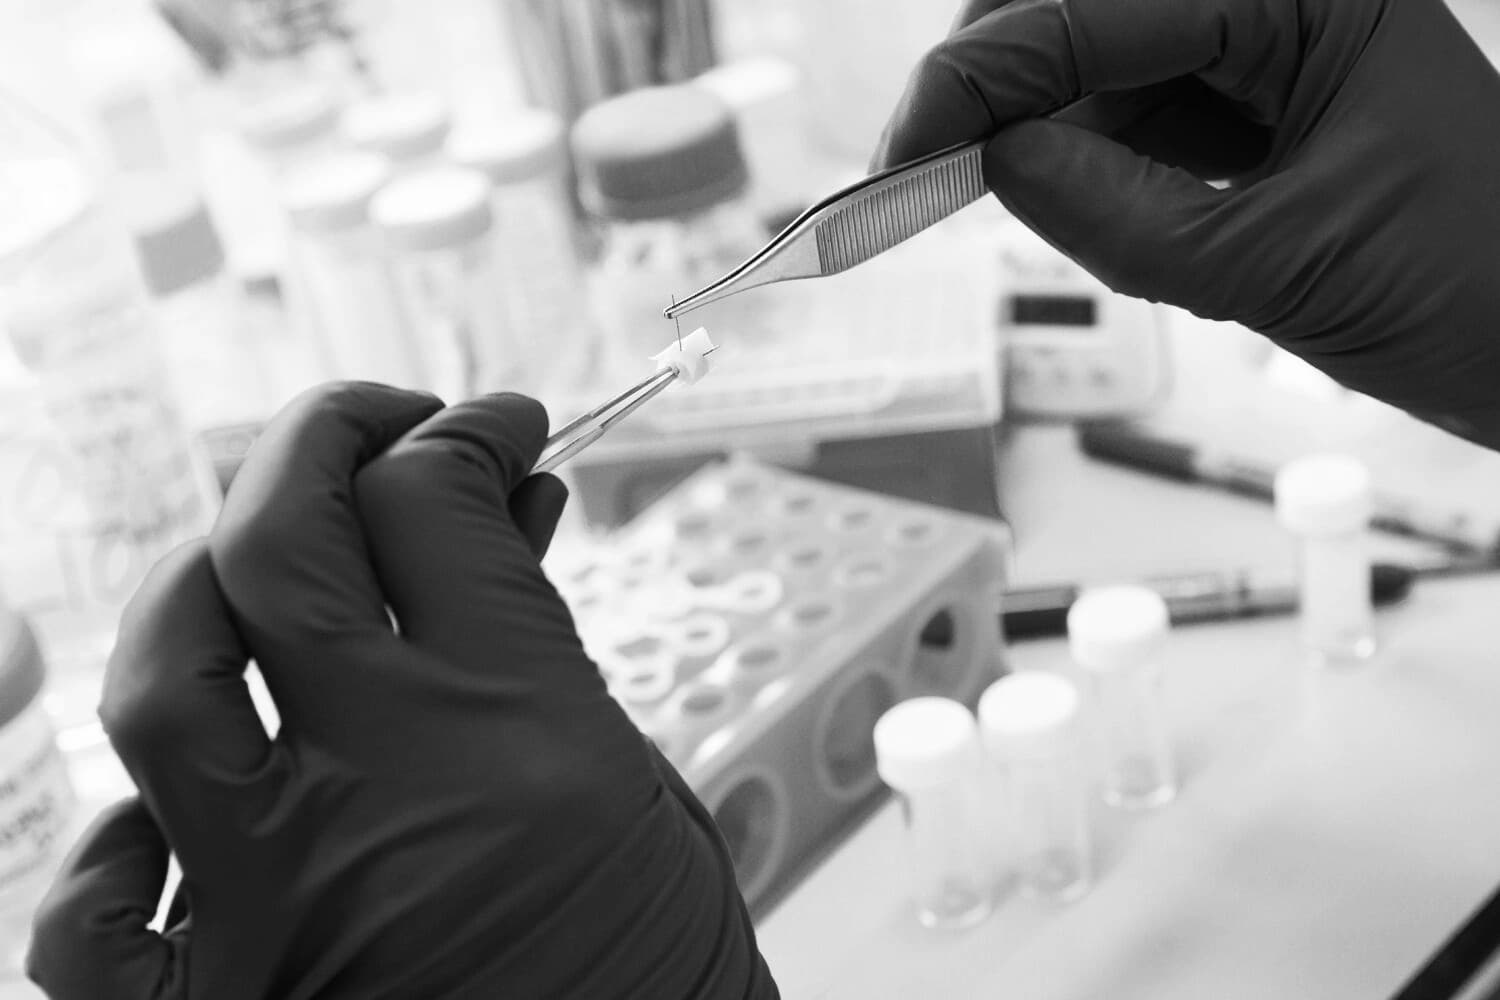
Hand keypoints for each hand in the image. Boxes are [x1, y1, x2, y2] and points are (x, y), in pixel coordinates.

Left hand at [25, 384, 774, 998]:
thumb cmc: (661, 964)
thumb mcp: (633, 775)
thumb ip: (540, 641)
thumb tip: (500, 509)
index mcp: (518, 740)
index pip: (437, 508)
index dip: (470, 435)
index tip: (496, 429)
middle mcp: (381, 802)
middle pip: (277, 548)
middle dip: (325, 439)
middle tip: (385, 427)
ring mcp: (278, 906)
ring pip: (159, 684)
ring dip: (199, 580)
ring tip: (264, 553)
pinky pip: (92, 920)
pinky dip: (111, 843)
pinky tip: (178, 799)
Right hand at [875, 0, 1499, 447]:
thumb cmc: (1477, 292)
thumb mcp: (1279, 262)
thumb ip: (1118, 213)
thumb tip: (992, 161)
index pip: (1095, 7)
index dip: (983, 76)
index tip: (905, 149)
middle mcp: (1278, 2)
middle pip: (1082, 7)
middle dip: (994, 78)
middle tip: (918, 164)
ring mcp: (1263, 50)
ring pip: (1094, 58)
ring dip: (1024, 118)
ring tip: (961, 189)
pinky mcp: (1248, 109)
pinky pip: (1128, 114)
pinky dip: (1073, 155)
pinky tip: (1037, 191)